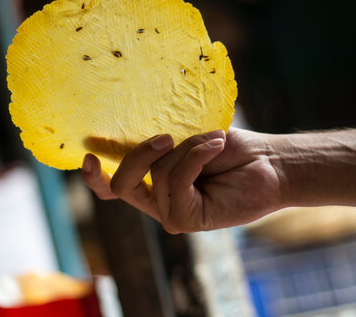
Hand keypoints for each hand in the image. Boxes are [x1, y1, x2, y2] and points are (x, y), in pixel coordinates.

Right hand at [81, 128, 282, 232]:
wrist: (267, 161)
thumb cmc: (229, 148)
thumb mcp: (185, 140)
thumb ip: (154, 145)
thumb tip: (113, 134)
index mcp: (153, 184)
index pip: (113, 188)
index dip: (93, 177)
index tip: (87, 154)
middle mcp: (158, 202)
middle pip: (121, 185)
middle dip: (138, 155)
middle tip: (166, 138)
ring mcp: (170, 214)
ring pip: (157, 174)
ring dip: (188, 148)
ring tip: (215, 141)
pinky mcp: (186, 220)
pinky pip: (177, 179)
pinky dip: (197, 155)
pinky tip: (218, 146)